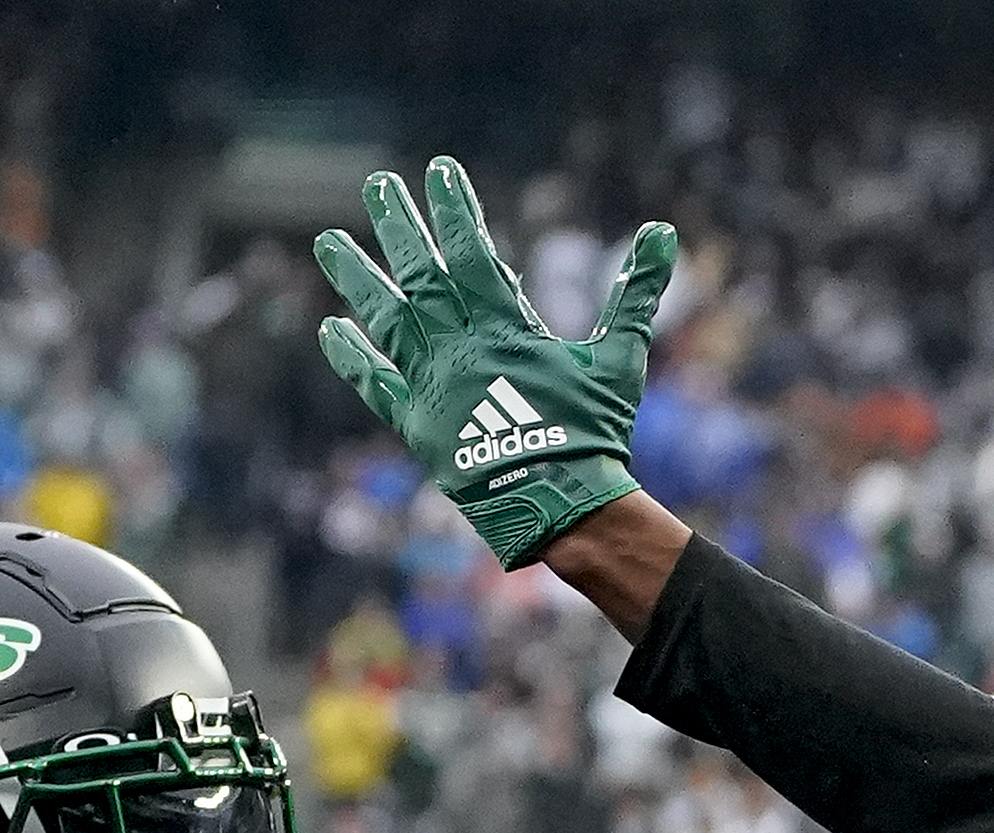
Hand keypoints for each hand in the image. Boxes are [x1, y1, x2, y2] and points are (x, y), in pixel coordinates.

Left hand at [315, 157, 673, 565]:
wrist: (558, 501)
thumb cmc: (594, 432)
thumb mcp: (620, 358)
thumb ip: (635, 294)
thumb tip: (665, 233)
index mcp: (506, 328)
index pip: (472, 252)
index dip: (455, 209)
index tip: (438, 170)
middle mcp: (459, 346)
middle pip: (421, 274)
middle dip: (400, 226)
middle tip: (378, 184)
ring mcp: (431, 382)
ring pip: (386, 317)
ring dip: (356, 277)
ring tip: (328, 241)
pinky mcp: (415, 422)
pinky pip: (374, 382)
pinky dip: (352, 355)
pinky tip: (331, 328)